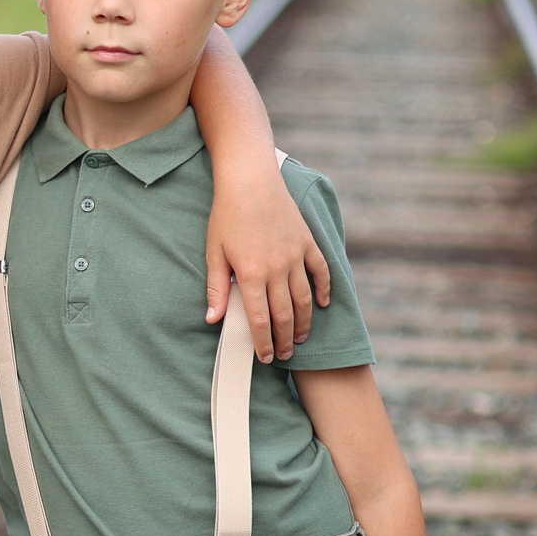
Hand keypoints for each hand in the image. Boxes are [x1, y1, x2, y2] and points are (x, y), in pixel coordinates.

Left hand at [206, 158, 330, 361]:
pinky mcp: (307, 242)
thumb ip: (216, 288)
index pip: (260, 320)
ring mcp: (295, 255)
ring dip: (303, 322)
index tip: (265, 357)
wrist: (250, 178)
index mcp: (251, 273)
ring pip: (305, 299)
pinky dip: (324, 290)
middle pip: (284, 315)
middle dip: (284, 340)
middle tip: (284, 355)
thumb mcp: (214, 252)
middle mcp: (277, 268)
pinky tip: (322, 304)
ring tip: (299, 337)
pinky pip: (321, 271)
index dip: (263, 343)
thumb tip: (212, 319)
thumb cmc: (226, 214)